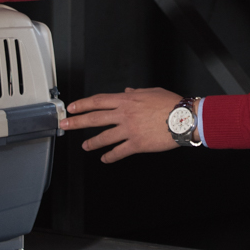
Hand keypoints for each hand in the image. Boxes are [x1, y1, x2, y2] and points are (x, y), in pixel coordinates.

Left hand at [60, 87, 182, 162]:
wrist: (184, 118)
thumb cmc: (171, 104)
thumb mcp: (151, 92)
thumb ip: (136, 92)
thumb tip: (127, 91)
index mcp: (127, 100)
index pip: (98, 101)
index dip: (83, 104)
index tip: (72, 107)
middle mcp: (124, 114)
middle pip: (94, 118)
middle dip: (77, 122)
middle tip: (65, 125)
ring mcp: (129, 130)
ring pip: (103, 137)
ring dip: (92, 142)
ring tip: (85, 146)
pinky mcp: (137, 144)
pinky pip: (119, 151)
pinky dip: (110, 156)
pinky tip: (105, 159)